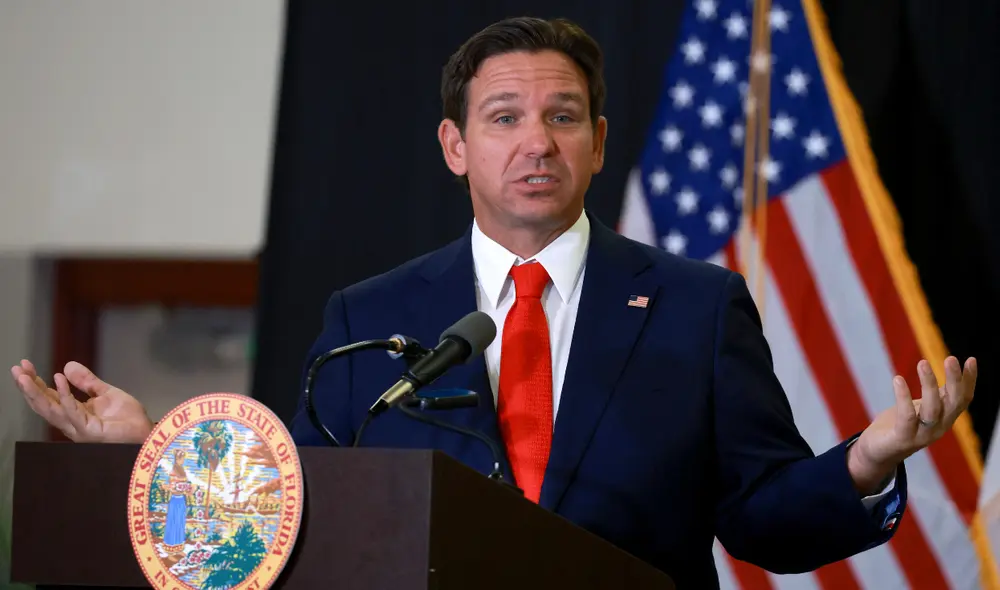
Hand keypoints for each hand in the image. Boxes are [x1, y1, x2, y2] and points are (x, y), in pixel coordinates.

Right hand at [11, 359, 153, 443]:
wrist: (145, 432)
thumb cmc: (126, 418)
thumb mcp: (106, 393)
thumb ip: (87, 382)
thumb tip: (66, 366)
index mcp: (73, 412)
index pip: (48, 397)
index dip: (34, 382)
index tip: (24, 365)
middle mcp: (71, 422)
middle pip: (43, 404)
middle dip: (28, 387)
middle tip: (16, 369)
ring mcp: (78, 428)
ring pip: (50, 409)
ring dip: (36, 392)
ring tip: (24, 376)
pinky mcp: (89, 430)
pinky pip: (73, 411)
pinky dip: (64, 396)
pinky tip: (58, 379)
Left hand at [848, 356, 976, 493]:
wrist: (876, 452)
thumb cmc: (900, 425)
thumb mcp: (922, 407)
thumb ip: (937, 395)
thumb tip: (953, 374)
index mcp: (945, 419)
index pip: (963, 400)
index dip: (969, 381)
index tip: (971, 359)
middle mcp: (938, 428)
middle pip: (953, 403)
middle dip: (955, 380)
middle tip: (950, 358)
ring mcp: (921, 435)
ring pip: (932, 409)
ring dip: (929, 384)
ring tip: (922, 362)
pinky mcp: (902, 438)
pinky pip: (906, 417)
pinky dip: (903, 397)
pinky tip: (898, 379)